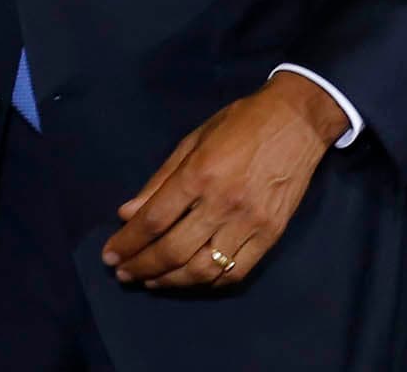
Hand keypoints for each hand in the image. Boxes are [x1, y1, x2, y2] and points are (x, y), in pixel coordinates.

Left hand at [101, 71, 343, 290]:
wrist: (296, 123)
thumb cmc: (238, 125)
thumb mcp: (191, 141)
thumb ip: (159, 181)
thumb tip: (127, 214)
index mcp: (199, 175)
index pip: (154, 220)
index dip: (128, 242)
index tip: (110, 255)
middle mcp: (223, 204)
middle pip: (174, 250)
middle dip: (142, 266)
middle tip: (122, 273)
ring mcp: (250, 224)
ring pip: (204, 269)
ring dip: (171, 281)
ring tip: (149, 282)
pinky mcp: (272, 236)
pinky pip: (236, 272)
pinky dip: (208, 282)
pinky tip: (189, 280)